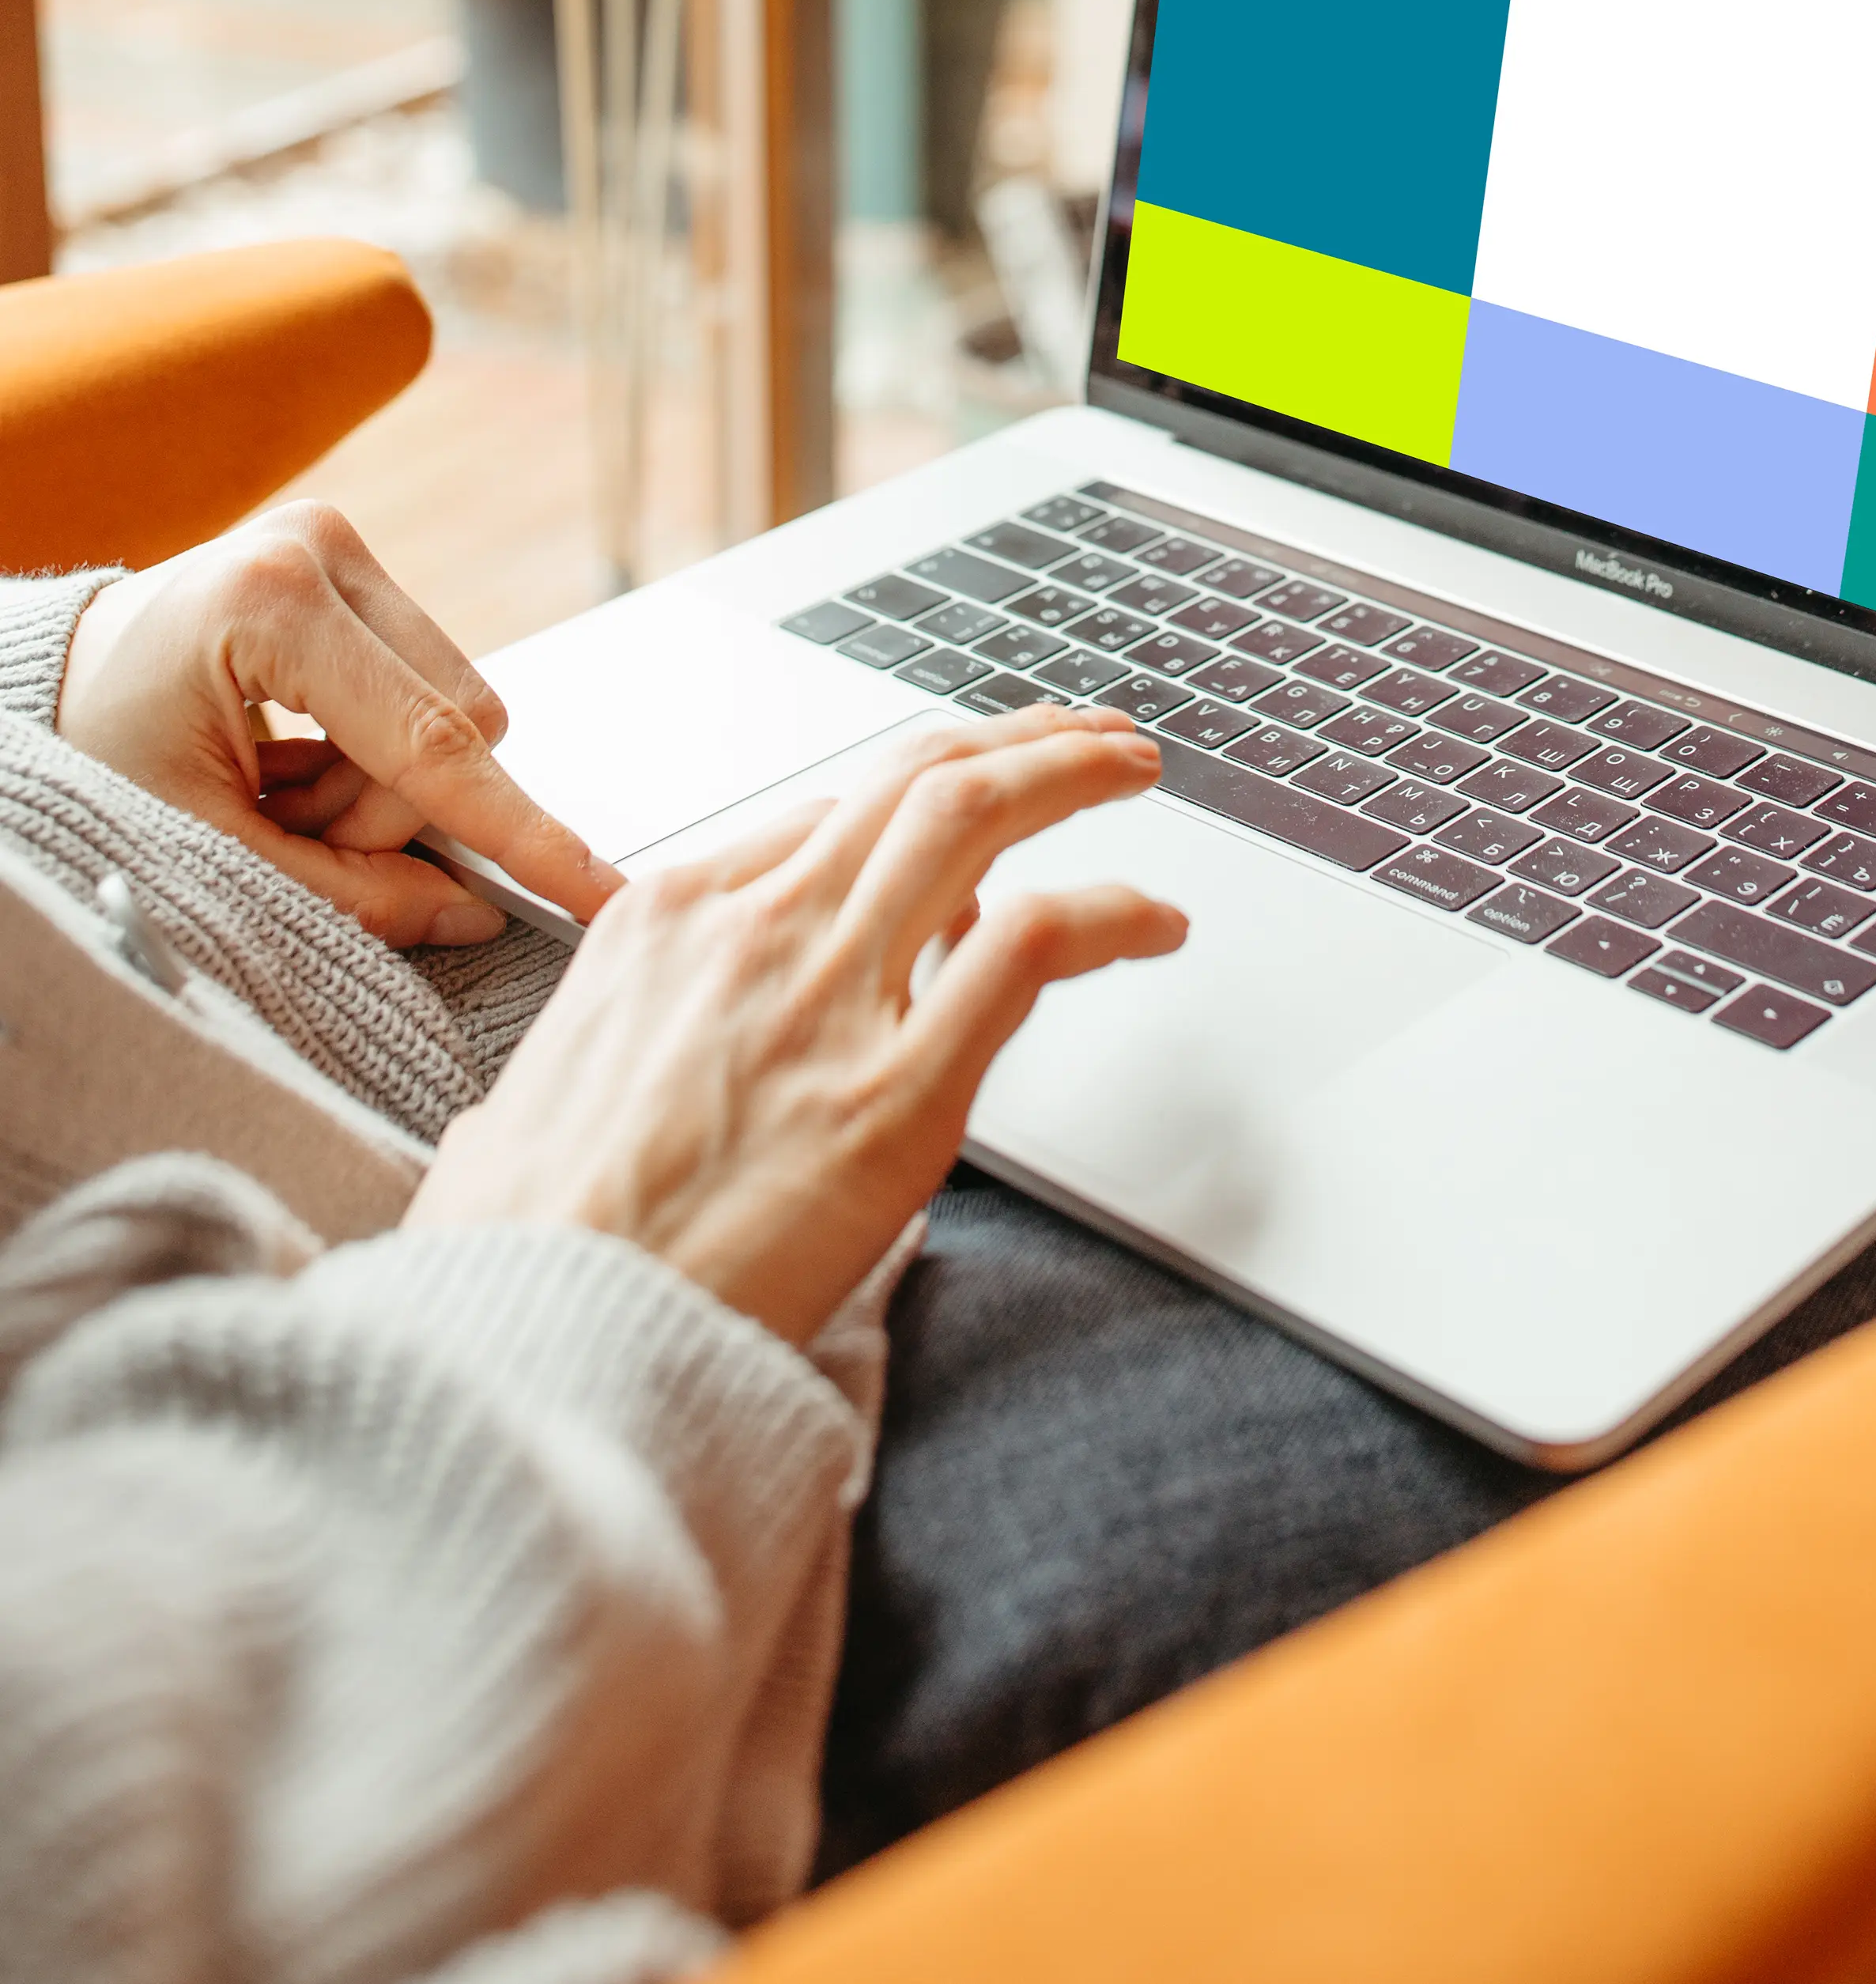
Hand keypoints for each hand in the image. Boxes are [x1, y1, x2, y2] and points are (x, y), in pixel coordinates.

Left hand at [57, 502, 624, 945]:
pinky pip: (426, 681)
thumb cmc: (103, 750)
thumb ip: (341, 891)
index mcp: (271, 604)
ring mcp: (341, 545)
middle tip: (287, 829)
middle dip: (389, 810)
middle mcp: (320, 549)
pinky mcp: (353, 560)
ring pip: (452, 707)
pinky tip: (297, 754)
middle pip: (456, 723)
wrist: (60, 676)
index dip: (515, 831)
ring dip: (379, 783)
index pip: (430, 742)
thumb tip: (470, 918)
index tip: (595, 887)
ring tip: (278, 792)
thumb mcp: (203, 844)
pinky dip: (372, 747)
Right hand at [405, 701, 1184, 1343]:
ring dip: (1070, 772)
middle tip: (1081, 737)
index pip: (822, 821)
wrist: (534, 1345)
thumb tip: (515, 1131)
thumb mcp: (514, 1117)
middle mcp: (752, 930)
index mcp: (661, 922)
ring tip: (1130, 767)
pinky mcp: (898, 1094)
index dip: (913, 804)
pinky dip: (1110, 910)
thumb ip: (557, 1088)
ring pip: (973, 815)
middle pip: (911, 777)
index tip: (965, 811)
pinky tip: (1155, 920)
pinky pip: (1031, 946)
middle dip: (1011, 741)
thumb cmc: (518, 1257)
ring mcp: (828, 1001)